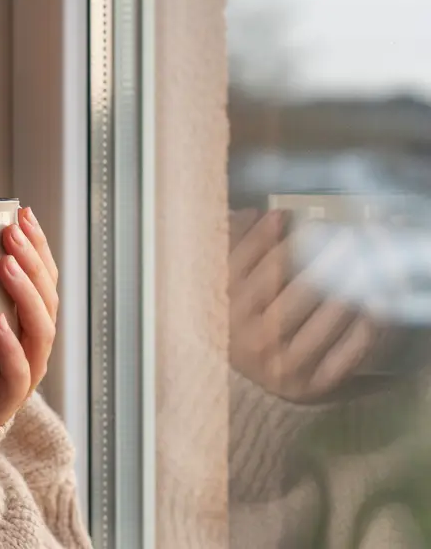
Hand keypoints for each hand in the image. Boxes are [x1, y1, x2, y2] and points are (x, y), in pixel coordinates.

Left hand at [0, 206, 58, 441]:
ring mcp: (22, 373)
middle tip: (10, 233)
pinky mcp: (4, 402)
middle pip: (47, 297)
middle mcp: (29, 344)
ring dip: (26, 294)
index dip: (37, 245)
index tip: (21, 213)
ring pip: (40, 331)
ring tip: (6, 266)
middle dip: (33, 260)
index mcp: (20, 318)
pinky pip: (17, 374)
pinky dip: (11, 347)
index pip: (41, 276)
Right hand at [229, 209, 383, 403]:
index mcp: (226, 312)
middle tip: (346, 236)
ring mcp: (283, 363)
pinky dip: (367, 327)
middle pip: (297, 288)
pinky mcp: (311, 384)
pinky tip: (378, 303)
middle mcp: (253, 337)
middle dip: (326, 257)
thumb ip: (231, 247)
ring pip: (327, 318)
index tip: (285, 214)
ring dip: (354, 287)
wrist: (238, 385)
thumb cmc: (233, 321)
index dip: (265, 236)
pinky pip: (348, 352)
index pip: (248, 264)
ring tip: (368, 263)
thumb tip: (253, 213)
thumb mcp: (221, 286)